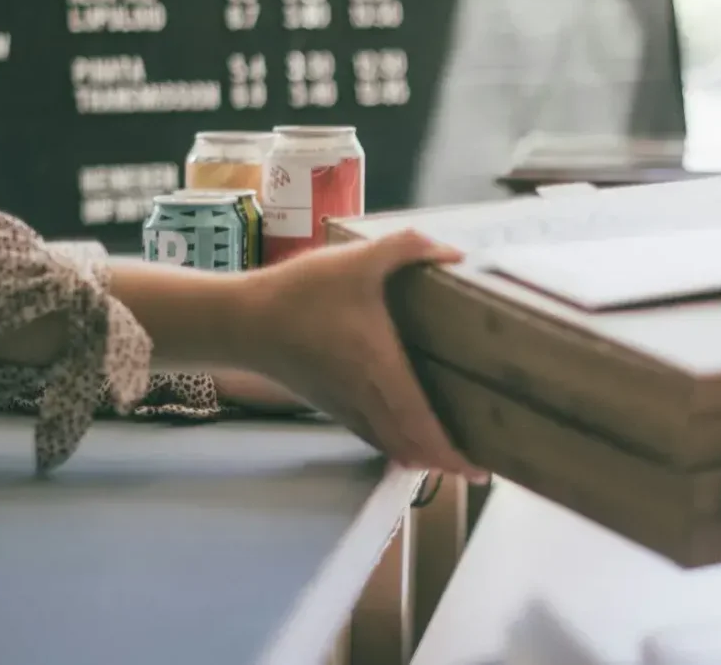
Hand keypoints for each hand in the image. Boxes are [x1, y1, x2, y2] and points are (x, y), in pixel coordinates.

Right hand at [247, 231, 487, 482]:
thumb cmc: (300, 294)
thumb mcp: (357, 261)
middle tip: (479, 471)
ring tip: (452, 459)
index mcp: (380, 368)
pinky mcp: (332, 405)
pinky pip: (373, 435)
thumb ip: (407, 249)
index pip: (422, 424)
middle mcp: (367, 397)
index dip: (451, 452)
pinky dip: (396, 446)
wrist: (240, 323)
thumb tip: (455, 253)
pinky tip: (408, 442)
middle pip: (413, 446)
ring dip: (422, 457)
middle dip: (447, 462)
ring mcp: (347, 407)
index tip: (479, 470)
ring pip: (392, 445)